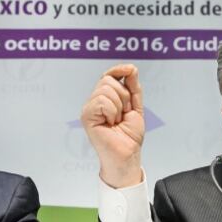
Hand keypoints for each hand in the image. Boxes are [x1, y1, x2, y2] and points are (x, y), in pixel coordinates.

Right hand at [80, 64, 144, 187]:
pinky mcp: (86, 116)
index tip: (131, 70)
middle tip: (123, 114)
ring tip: (117, 120)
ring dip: (118, 106)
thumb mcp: (135, 105)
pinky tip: (110, 123)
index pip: (109, 75)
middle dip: (124, 96)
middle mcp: (95, 101)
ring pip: (106, 89)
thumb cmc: (129, 135)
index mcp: (105, 98)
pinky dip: (112, 112)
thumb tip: (131, 68)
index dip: (119, 70)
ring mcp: (89, 108)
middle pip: (108, 80)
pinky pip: (102, 101)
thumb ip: (133, 87)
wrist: (127, 153)